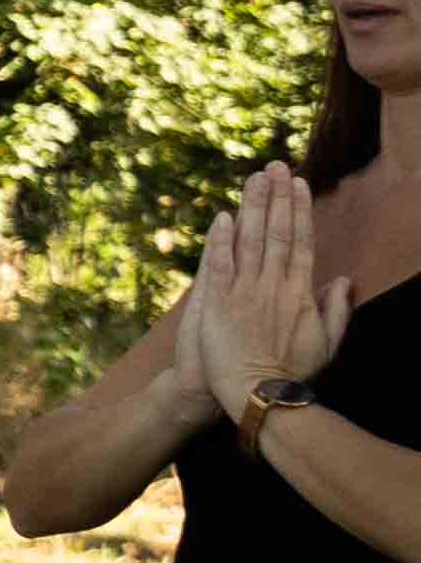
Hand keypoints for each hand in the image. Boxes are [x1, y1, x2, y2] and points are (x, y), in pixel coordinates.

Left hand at [199, 167, 358, 401]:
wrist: (257, 397)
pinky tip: (222, 216)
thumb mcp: (327, 342)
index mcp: (299, 293)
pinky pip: (218, 266)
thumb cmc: (292, 374)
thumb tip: (344, 279)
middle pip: (276, 233)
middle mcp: (273, 286)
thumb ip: (337, 309)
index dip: (299, 211)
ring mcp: (244, 293)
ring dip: (252, 207)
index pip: (300, 242)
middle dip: (277, 197)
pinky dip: (220, 241)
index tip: (299, 185)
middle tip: (276, 165)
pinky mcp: (217, 304)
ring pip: (248, 241)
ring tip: (255, 178)